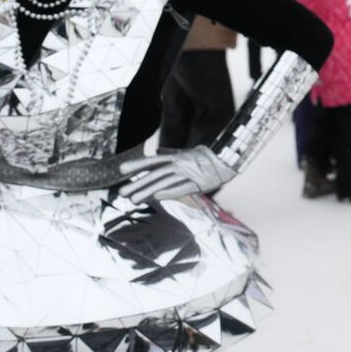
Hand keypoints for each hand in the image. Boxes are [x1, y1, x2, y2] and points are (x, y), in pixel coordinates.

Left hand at [118, 145, 236, 200]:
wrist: (229, 158)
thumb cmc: (208, 157)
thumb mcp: (188, 153)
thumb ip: (171, 153)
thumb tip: (157, 151)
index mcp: (177, 157)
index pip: (152, 162)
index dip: (137, 166)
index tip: (121, 170)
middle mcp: (179, 164)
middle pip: (154, 175)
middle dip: (137, 184)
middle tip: (121, 192)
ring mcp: (188, 173)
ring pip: (163, 183)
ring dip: (147, 192)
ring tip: (133, 200)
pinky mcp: (197, 183)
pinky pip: (181, 188)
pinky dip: (168, 192)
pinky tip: (155, 197)